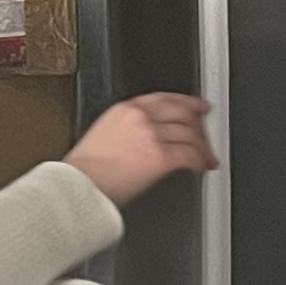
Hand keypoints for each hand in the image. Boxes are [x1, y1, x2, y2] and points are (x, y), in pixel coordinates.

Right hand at [67, 94, 216, 205]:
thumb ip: (126, 129)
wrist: (78, 186)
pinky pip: (190, 154)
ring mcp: (152, 135)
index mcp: (124, 109)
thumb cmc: (84, 171)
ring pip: (190, 133)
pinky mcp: (160, 156)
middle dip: (198, 122)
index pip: (163, 98)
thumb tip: (143, 140)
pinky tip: (202, 167)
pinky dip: (200, 160)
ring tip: (207, 156)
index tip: (193, 106)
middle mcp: (140, 117)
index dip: (184, 101)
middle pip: (181, 112)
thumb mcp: (102, 135)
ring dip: (202, 146)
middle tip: (207, 130)